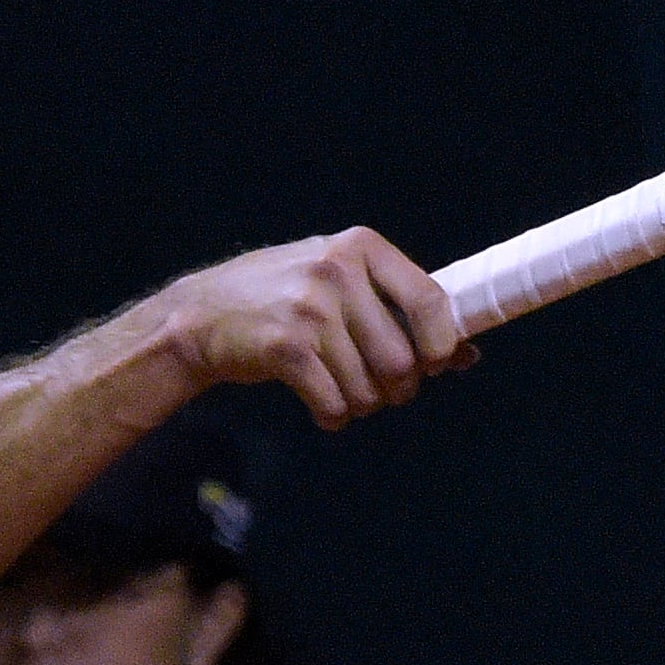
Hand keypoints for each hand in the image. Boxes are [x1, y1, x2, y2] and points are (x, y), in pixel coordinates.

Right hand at [148, 229, 470, 430]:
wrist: (199, 316)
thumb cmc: (280, 302)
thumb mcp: (338, 283)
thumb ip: (396, 308)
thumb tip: (465, 356)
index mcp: (360, 247)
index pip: (430, 300)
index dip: (442, 343)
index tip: (436, 365)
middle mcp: (338, 271)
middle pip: (402, 358)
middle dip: (396, 389)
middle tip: (379, 390)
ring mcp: (310, 308)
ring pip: (369, 388)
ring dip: (360, 405)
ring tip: (339, 393)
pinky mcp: (285, 346)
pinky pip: (335, 402)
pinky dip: (333, 416)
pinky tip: (321, 407)